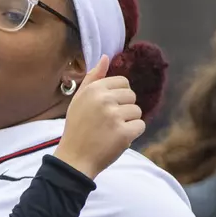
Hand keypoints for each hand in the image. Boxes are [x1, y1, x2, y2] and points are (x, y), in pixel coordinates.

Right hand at [52, 60, 144, 179]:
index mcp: (94, 89)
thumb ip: (93, 77)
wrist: (75, 158)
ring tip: (111, 131)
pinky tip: (118, 139)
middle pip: (132, 96)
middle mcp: (104, 100)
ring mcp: (115, 116)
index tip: (107, 108)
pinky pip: (140, 126)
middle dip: (124, 109)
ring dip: (129, 122)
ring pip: (137, 112)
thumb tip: (106, 58)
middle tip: (108, 122)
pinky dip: (132, 134)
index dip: (118, 96)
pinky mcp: (124, 133)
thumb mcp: (79, 99)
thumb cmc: (77, 128)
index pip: (123, 82)